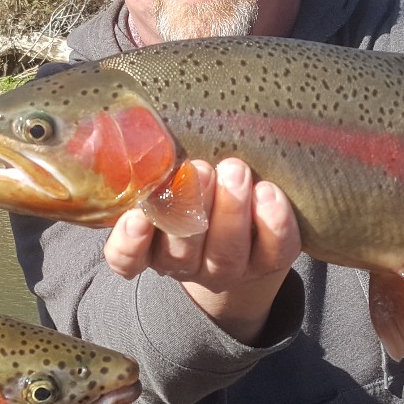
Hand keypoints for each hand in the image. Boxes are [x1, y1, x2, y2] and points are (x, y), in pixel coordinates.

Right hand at [102, 157, 301, 342]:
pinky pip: (275, 250)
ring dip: (231, 212)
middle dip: (191, 207)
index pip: (128, 259)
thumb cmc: (197, 195)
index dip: (130, 243)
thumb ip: (160, 170)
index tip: (136, 217)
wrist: (248, 235)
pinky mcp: (270, 261)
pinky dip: (274, 224)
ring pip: (226, 252)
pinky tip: (268, 193)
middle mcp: (188, 264)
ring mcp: (230, 268)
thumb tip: (154, 135)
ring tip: (235, 171)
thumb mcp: (172, 184)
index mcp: (153, 247)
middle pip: (182, 250)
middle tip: (202, 169)